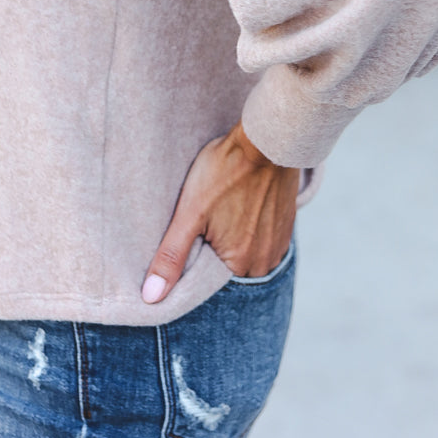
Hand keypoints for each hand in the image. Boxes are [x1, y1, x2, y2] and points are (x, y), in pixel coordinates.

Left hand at [141, 120, 299, 303]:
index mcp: (241, 265)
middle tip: (207, 221)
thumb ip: (171, 257)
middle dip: (217, 250)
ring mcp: (280, 242)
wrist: (265, 140)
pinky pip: (263, 238)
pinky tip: (240, 207)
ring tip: (224, 213)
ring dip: (236, 240)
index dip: (198, 260)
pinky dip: (251, 228)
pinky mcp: (286, 223)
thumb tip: (151, 297)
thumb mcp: (189, 213)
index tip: (192, 237)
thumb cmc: (225, 173)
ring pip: (249, 253)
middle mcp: (266, 260)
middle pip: (231, 268)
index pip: (211, 282)